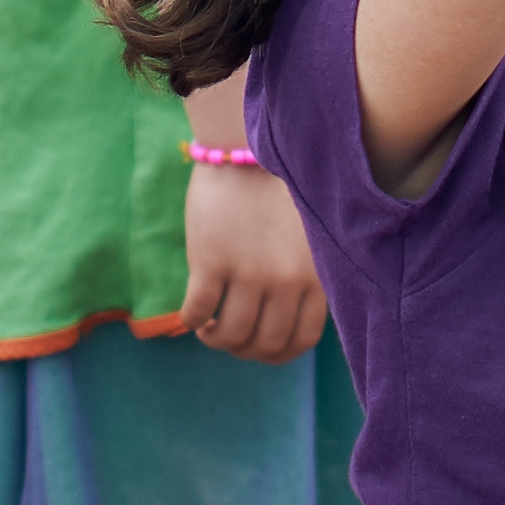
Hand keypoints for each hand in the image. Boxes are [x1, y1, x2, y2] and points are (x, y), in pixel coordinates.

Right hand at [178, 156, 330, 360]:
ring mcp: (248, 273)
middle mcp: (285, 281)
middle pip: (264, 344)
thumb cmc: (276, 193)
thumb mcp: (307, 239)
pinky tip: (191, 316)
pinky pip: (198, 312)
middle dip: (245, 350)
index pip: (300, 340)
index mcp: (313, 276)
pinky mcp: (211, 262)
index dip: (278, 353)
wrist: (245, 150)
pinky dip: (192, 322)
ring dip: (217, 340)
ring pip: (231, 335)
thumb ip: (303, 277)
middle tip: (231, 337)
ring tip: (211, 329)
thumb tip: (283, 320)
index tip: (261, 347)